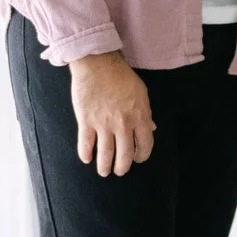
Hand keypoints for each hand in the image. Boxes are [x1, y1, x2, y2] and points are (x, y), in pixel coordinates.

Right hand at [68, 52, 154, 176]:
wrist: (98, 64)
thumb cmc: (121, 77)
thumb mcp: (141, 94)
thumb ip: (145, 114)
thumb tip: (150, 128)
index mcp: (140, 117)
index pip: (145, 145)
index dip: (142, 155)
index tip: (137, 158)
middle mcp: (123, 124)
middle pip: (125, 155)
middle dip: (123, 167)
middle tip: (120, 171)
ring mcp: (104, 124)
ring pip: (105, 154)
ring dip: (105, 166)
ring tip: (104, 172)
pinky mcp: (86, 121)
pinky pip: (86, 144)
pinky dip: (86, 154)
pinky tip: (87, 159)